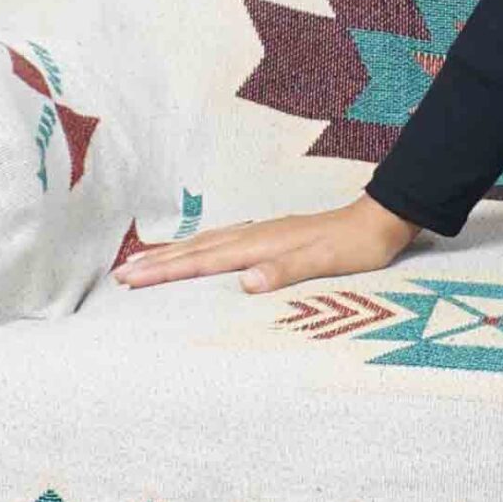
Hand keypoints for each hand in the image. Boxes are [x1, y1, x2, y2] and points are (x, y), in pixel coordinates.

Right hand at [114, 191, 422, 292]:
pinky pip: (224, 241)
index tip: (131, 279)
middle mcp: (257, 235)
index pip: (204, 261)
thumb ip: (286, 271)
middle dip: (157, 263)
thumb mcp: (326, 262)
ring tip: (144, 261)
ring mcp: (264, 232)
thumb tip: (245, 282)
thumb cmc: (357, 245)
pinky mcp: (274, 234)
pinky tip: (197, 249)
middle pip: (196, 250)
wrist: (382, 219)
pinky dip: (200, 246)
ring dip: (173, 253)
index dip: (166, 272)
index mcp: (262, 245)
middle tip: (120, 275)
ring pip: (207, 243)